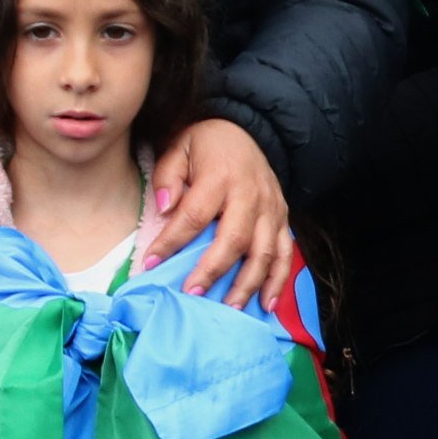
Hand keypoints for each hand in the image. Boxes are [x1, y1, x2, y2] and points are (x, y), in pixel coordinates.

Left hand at [135, 117, 294, 308]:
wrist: (246, 129)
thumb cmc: (205, 144)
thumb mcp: (179, 147)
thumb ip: (168, 176)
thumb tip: (165, 208)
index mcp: (220, 176)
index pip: (194, 214)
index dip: (171, 241)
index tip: (151, 264)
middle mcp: (250, 195)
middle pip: (234, 239)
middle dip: (213, 270)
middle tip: (192, 295)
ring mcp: (271, 209)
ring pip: (264, 252)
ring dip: (247, 284)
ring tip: (230, 310)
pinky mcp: (283, 219)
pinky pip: (286, 254)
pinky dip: (278, 280)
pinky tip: (267, 304)